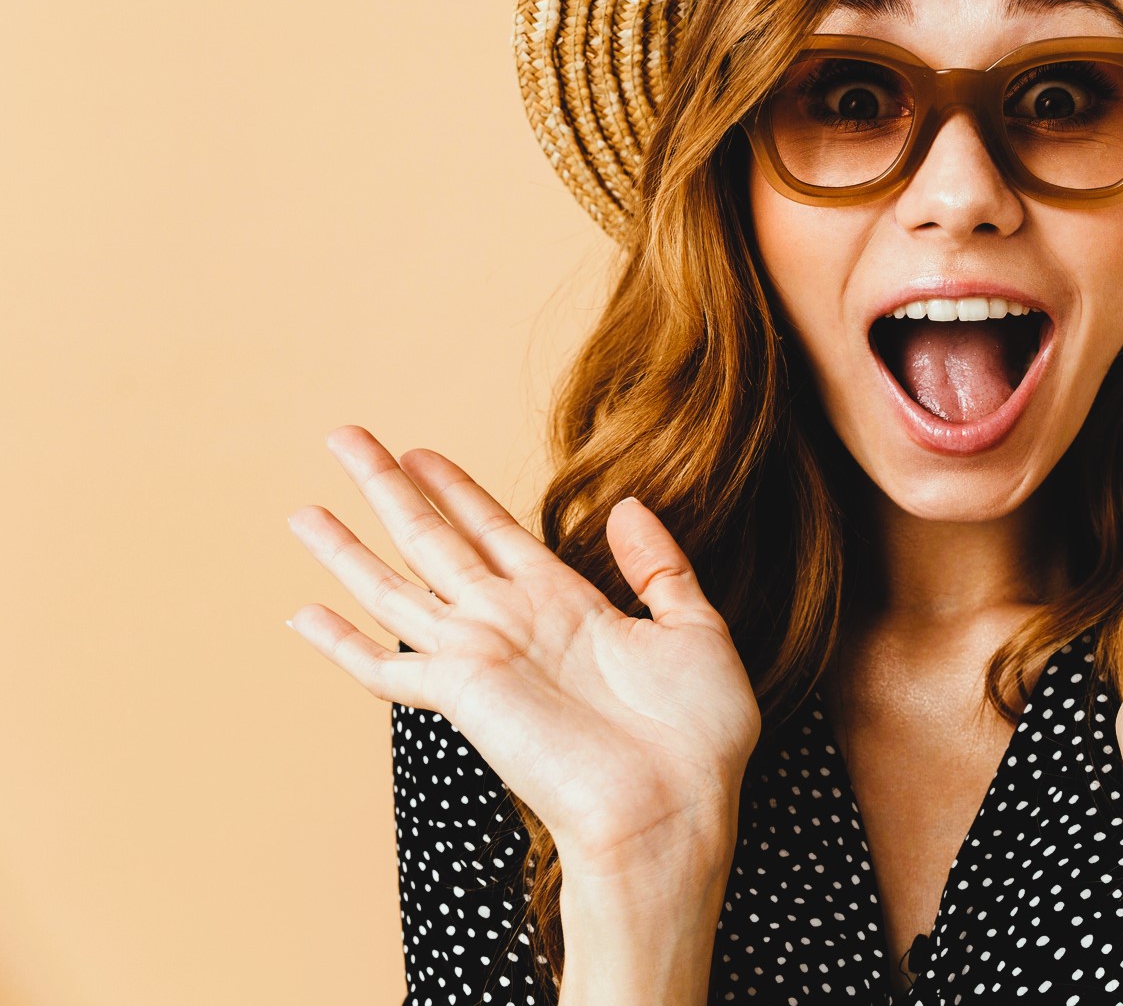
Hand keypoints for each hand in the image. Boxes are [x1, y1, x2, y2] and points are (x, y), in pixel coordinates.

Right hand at [284, 426, 759, 875]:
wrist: (674, 811)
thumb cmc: (696, 739)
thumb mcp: (697, 629)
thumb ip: (660, 567)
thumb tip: (627, 505)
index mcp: (566, 604)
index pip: (496, 530)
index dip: (457, 489)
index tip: (420, 451)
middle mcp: (512, 623)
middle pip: (434, 537)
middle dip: (388, 486)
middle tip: (345, 435)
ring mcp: (481, 657)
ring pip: (395, 587)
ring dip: (346, 546)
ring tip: (300, 508)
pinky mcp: (461, 693)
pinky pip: (383, 666)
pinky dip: (338, 642)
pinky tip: (300, 613)